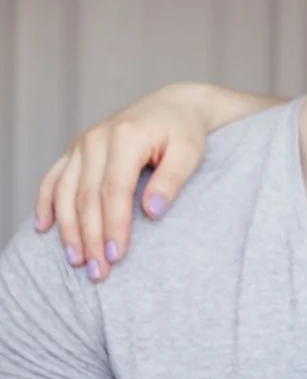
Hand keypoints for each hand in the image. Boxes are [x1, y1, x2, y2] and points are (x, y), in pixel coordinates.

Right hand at [33, 83, 209, 281]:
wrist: (174, 106)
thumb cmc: (185, 132)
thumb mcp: (189, 152)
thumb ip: (171, 180)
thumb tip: (152, 212)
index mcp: (125, 138)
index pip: (114, 191)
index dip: (113, 226)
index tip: (116, 256)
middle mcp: (96, 140)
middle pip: (87, 197)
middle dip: (90, 238)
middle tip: (98, 272)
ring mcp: (81, 144)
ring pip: (65, 192)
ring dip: (68, 229)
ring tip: (76, 261)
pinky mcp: (76, 149)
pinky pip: (53, 178)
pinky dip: (46, 203)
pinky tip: (45, 229)